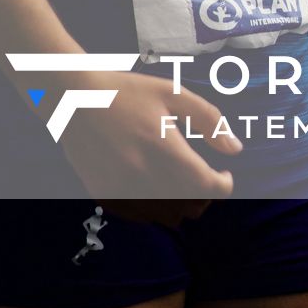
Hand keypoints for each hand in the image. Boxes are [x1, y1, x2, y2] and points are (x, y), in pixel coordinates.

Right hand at [55, 69, 241, 229]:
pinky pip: (140, 215)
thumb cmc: (126, 91)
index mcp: (163, 147)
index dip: (223, 184)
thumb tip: (235, 149)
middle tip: (203, 176)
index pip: (206, 184)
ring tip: (180, 183)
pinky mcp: (105, 194)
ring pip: (166, 216)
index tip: (225, 175)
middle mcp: (143, 173)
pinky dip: (154, 208)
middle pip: (189, 205)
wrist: (72, 97)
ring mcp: (122, 187)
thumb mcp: (172, 93)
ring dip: (181, 204)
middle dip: (204, 194)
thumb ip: (208, 120)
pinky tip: (154, 187)